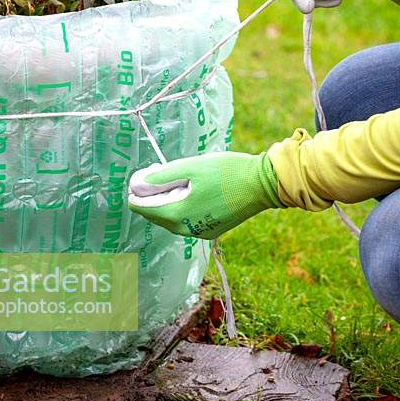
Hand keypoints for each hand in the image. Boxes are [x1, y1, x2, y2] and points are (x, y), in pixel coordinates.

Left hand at [128, 151, 281, 239]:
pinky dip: (184, 205)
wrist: (262, 185)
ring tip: (181, 178)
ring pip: (172, 217)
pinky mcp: (211, 230)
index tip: (149, 173)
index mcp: (177, 215)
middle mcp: (185, 230)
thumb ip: (161, 177)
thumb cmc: (226, 172)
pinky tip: (196, 189)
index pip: (141, 207)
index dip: (139, 190)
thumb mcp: (190, 167)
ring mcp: (199, 232)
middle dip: (154, 194)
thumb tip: (138, 185)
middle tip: (164, 171)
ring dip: (169, 199)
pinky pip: (187, 220)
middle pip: (156, 213)